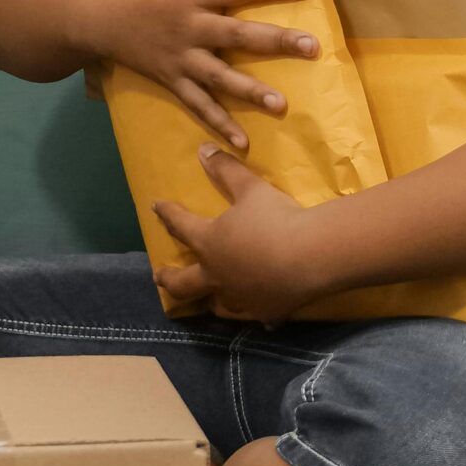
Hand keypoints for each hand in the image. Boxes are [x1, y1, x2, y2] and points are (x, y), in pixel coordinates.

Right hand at [70, 0, 319, 151]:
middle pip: (238, 36)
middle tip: (312, 47)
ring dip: (251, 92)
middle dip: (276, 42)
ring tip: (281, 105)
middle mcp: (190, 27)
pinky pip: (197, 105)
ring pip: (220, 78)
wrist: (90, 14)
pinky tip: (243, 142)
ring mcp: (180, 58)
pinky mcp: (170, 79)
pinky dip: (219, 123)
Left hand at [153, 146, 326, 322]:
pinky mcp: (266, 312)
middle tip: (159, 276)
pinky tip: (261, 313)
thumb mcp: (250, 188)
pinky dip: (255, 311)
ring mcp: (241, 298)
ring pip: (217, 303)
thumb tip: (203, 149)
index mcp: (210, 244)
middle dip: (168, 279)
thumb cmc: (275, 218)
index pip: (180, 226)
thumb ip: (226, 170)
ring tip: (209, 297)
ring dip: (210, 298)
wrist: (310, 256)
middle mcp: (218, 276)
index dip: (167, 214)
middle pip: (183, 284)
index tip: (155, 207)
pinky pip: (256, 315)